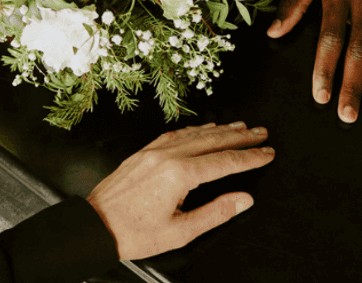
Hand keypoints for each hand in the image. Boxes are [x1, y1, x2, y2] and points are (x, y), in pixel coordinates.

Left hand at [86, 122, 273, 259]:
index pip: (225, 161)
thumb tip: (243, 200)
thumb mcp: (180, 232)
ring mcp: (153, 151)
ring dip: (221, 129)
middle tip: (262, 133)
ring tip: (241, 127)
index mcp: (178, 175)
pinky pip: (174, 135)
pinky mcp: (143, 152)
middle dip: (242, 136)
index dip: (250, 157)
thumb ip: (216, 213)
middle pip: (214, 140)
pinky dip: (195, 130)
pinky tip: (203, 130)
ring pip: (195, 134)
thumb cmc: (133, 233)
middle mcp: (167, 157)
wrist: (94, 227)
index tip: (267, 153)